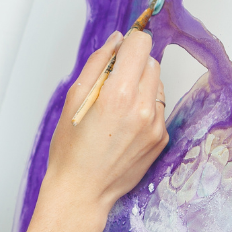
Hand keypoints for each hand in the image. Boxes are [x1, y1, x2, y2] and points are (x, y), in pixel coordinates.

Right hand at [44, 29, 167, 224]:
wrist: (82, 191)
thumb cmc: (70, 150)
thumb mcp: (73, 99)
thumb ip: (97, 64)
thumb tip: (117, 40)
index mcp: (118, 94)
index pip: (141, 45)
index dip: (129, 43)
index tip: (121, 50)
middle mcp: (142, 108)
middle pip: (152, 62)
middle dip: (134, 66)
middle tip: (111, 85)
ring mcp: (155, 125)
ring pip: (158, 85)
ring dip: (141, 87)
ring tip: (117, 109)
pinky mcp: (161, 139)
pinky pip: (158, 109)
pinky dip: (144, 109)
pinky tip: (124, 125)